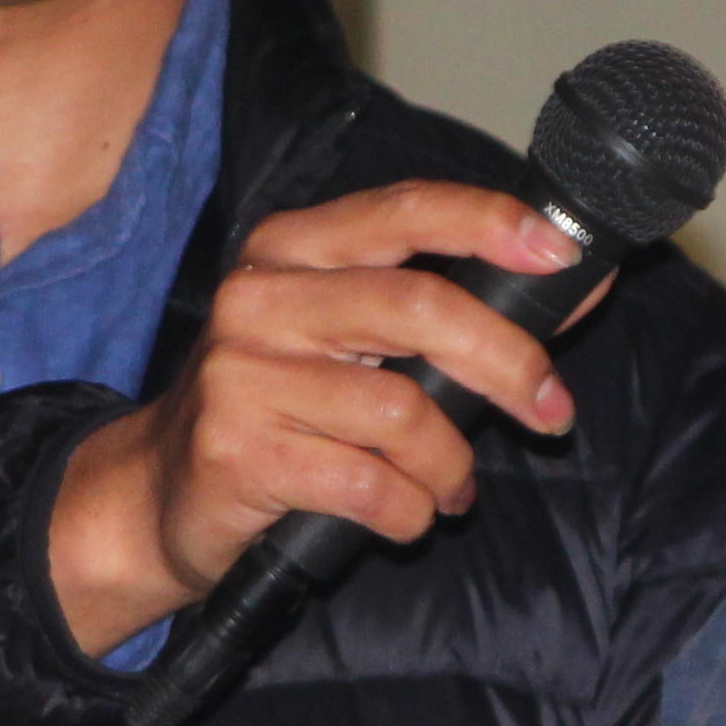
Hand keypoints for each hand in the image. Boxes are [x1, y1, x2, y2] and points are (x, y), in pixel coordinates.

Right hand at [48, 182, 585, 657]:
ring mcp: (242, 373)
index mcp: (291, 248)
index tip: (559, 254)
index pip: (403, 210)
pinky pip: (369, 484)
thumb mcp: (345, 341)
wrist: (154, 495)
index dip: (490, 224)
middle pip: (419, 307)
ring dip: (451, 464)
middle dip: (509, 363)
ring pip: (403, 411)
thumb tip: (570, 284)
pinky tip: (406, 515)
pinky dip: (411, 510)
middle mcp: (261, 297)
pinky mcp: (238, 450)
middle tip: (549, 411)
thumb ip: (442, 310)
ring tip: (451, 487)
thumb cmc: (274, 410)